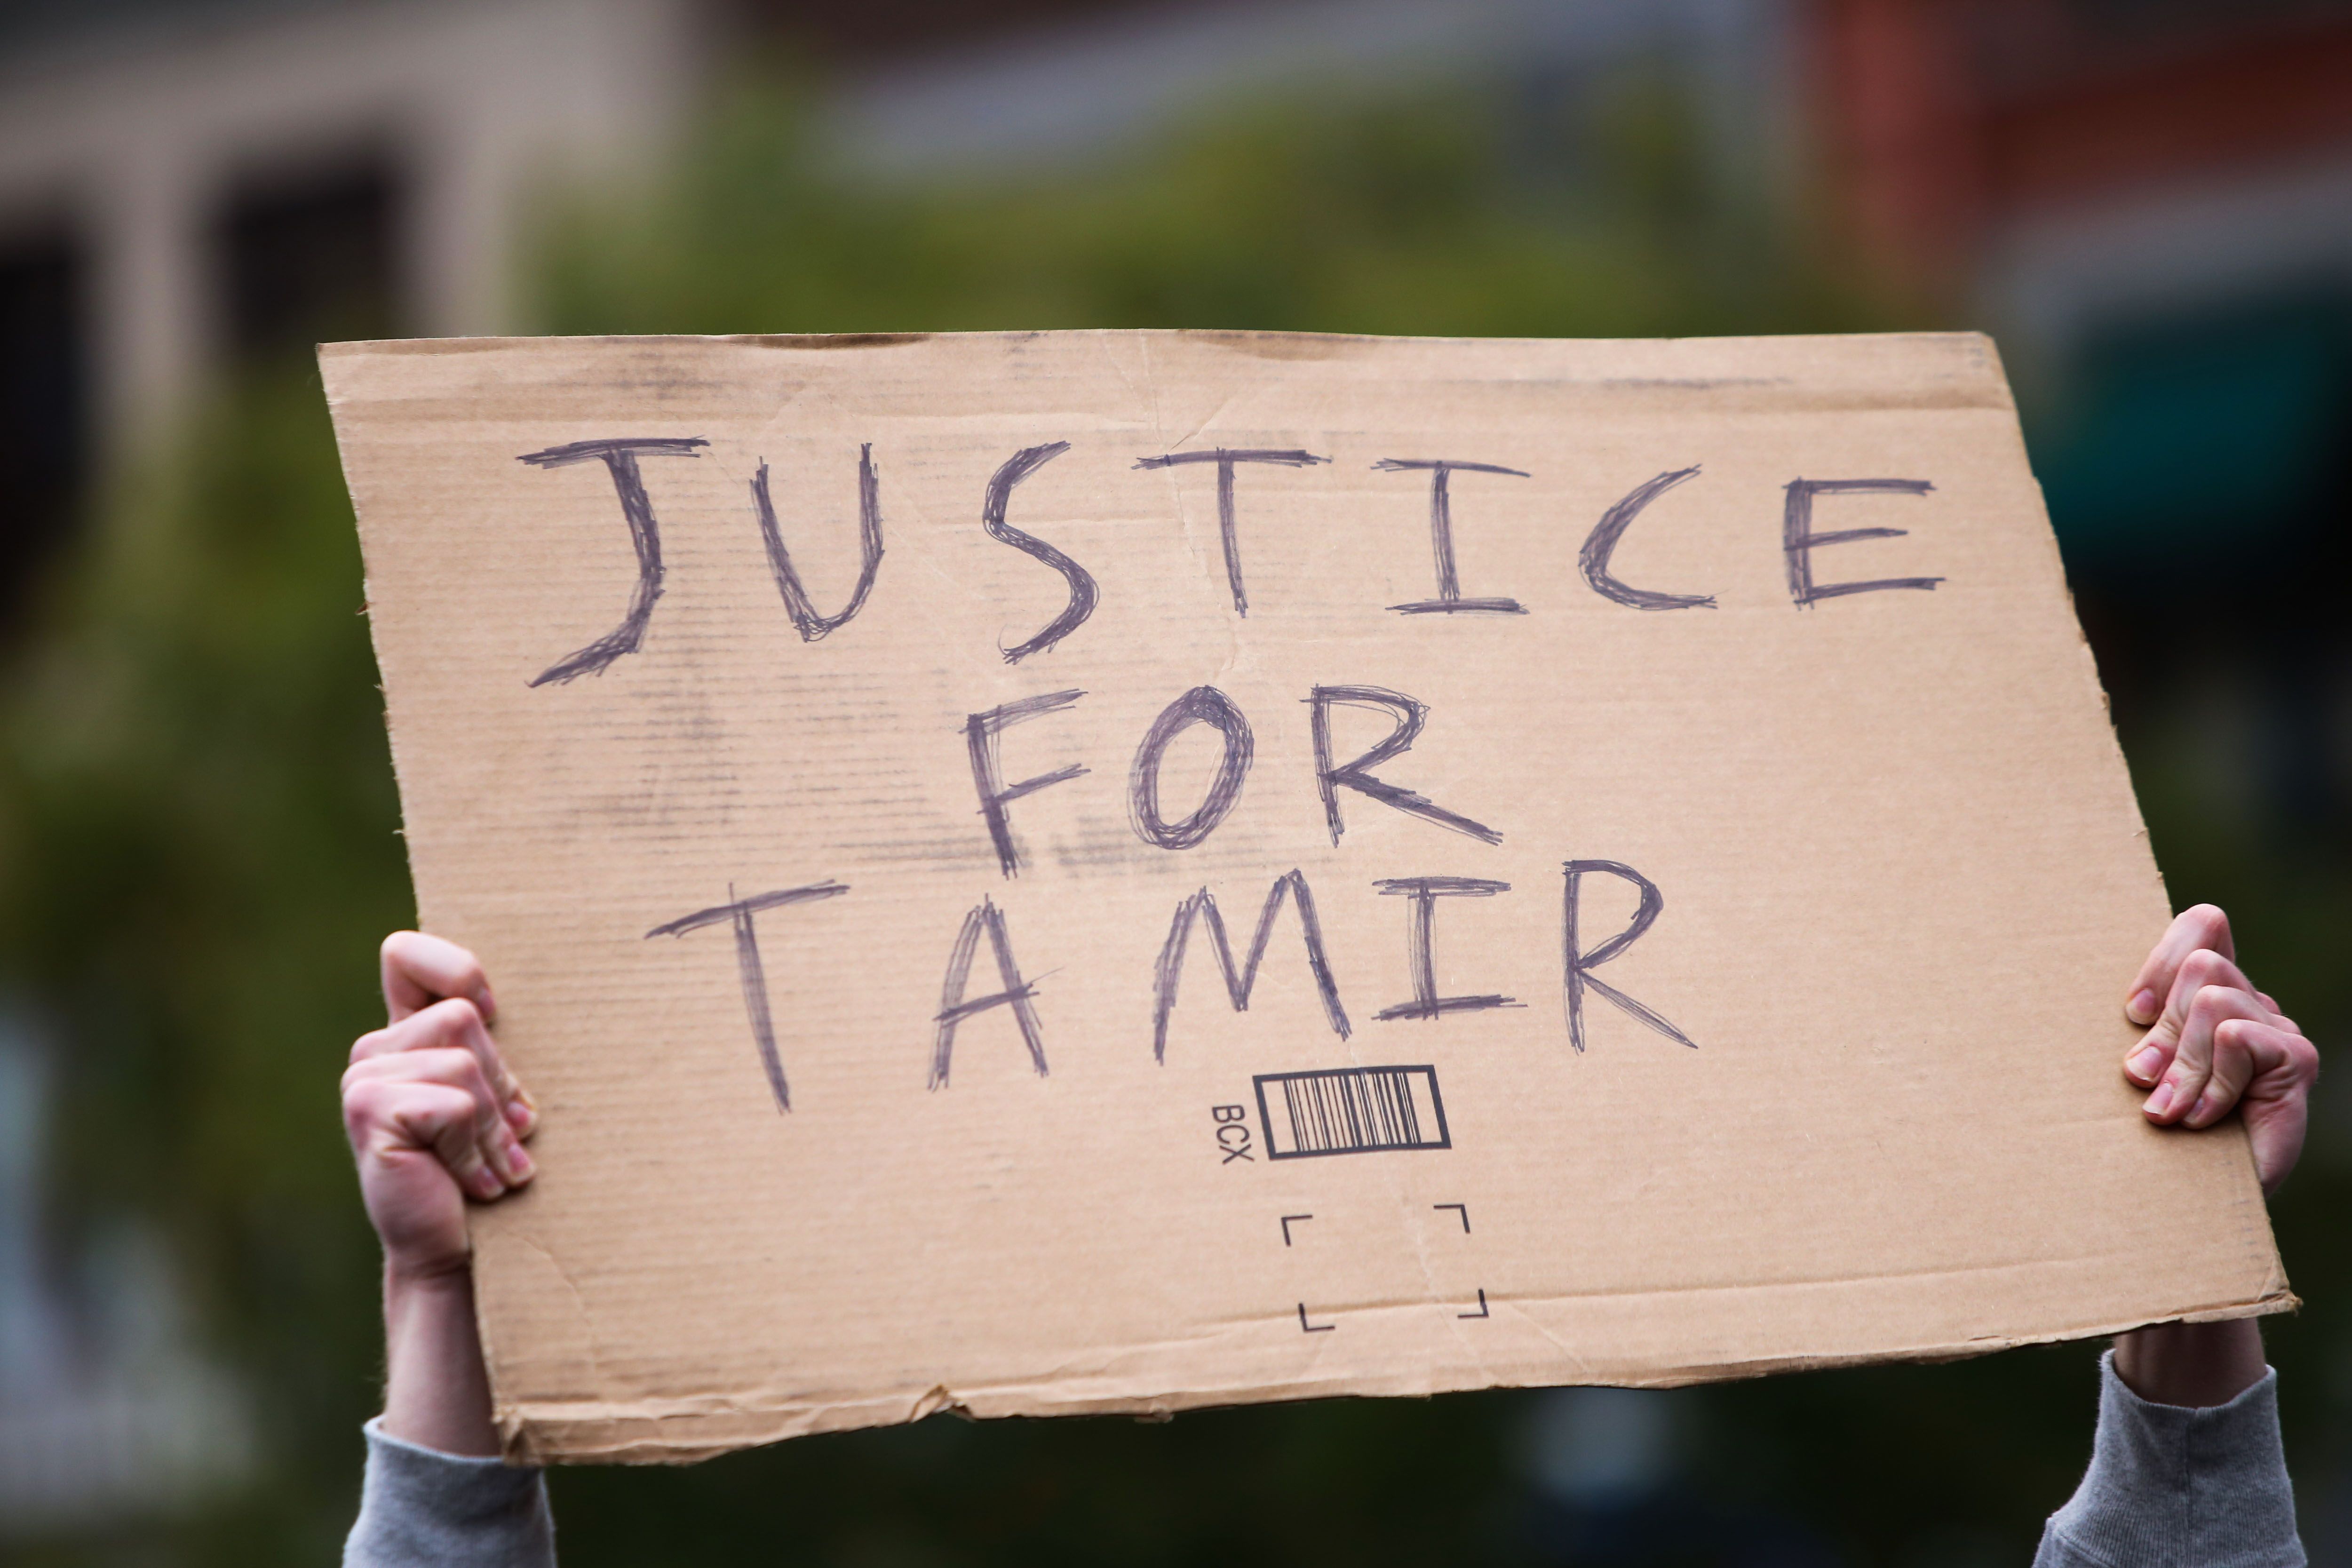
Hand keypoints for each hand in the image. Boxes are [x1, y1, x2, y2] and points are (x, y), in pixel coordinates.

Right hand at [342, 932, 536, 1455]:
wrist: (461, 1252)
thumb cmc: (490, 1171)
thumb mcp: (500, 1099)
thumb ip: (494, 1048)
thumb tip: (538, 997)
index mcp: (403, 1035)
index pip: (406, 955)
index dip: (455, 969)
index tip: (496, 1015)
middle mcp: (373, 1050)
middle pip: (464, 1015)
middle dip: (503, 1081)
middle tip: (505, 1136)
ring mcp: (362, 1080)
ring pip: (466, 1064)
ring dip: (493, 1125)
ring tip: (492, 1166)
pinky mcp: (369, 1111)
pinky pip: (455, 1104)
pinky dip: (477, 1149)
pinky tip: (474, 1184)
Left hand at [2120, 904, 2315, 1194]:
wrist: (2201, 1201)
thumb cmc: (2163, 1133)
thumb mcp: (2144, 1071)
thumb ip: (2146, 1032)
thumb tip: (2137, 1013)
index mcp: (2214, 995)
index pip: (2206, 926)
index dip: (2163, 958)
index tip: (2133, 1013)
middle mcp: (2252, 1006)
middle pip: (2201, 964)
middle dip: (2164, 1028)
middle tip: (2147, 1081)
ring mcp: (2278, 1031)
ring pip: (2211, 999)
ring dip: (2183, 1062)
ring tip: (2172, 1109)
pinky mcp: (2295, 1060)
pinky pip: (2234, 1038)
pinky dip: (2211, 1083)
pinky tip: (2205, 1119)